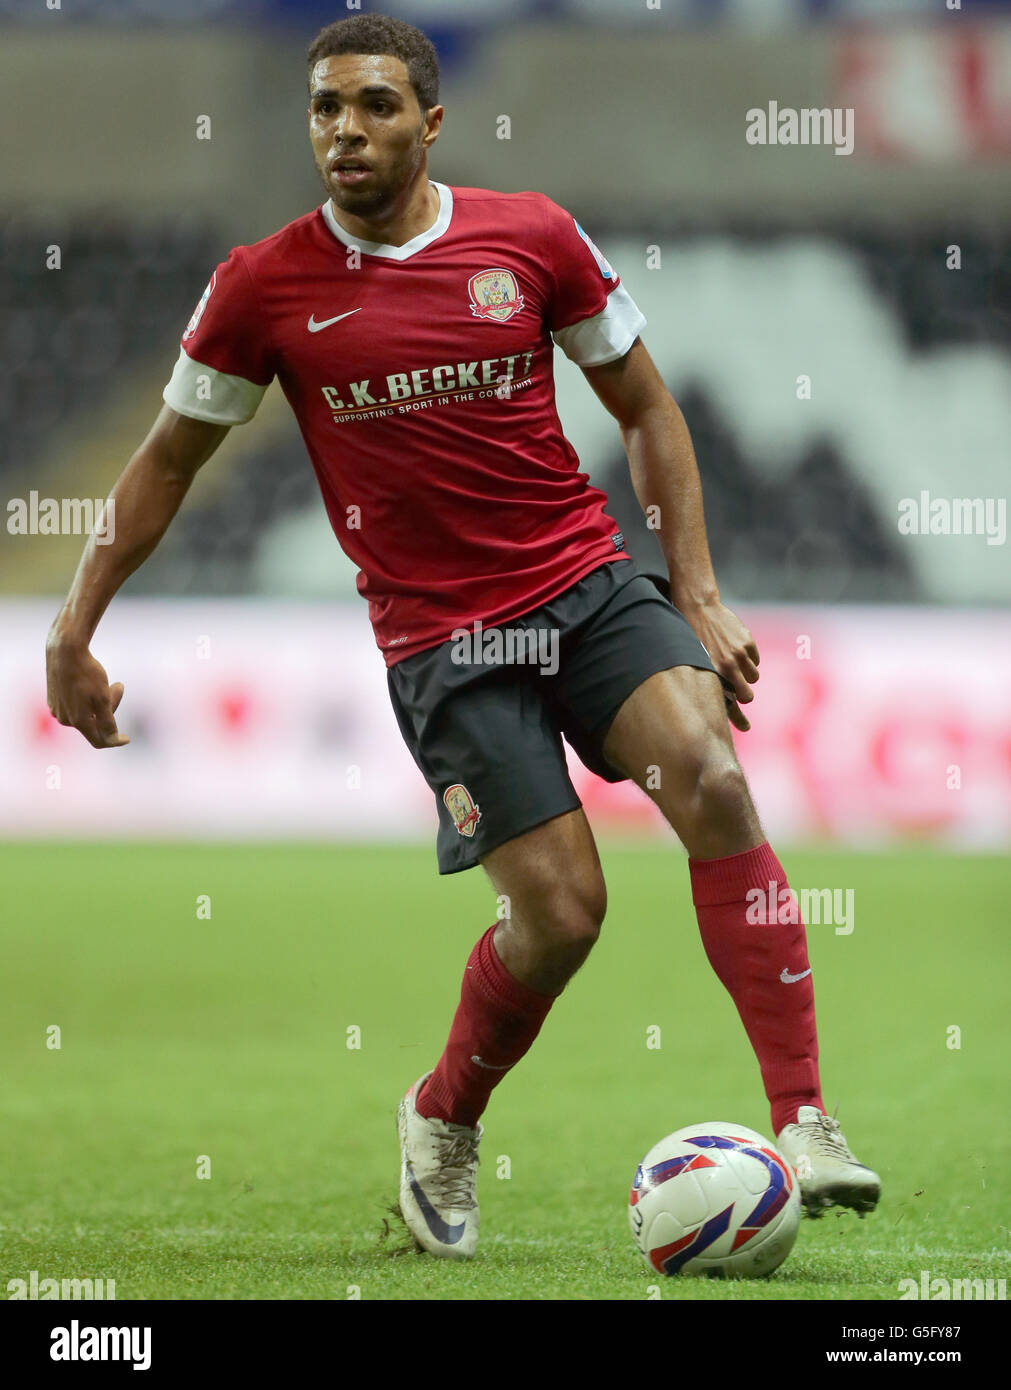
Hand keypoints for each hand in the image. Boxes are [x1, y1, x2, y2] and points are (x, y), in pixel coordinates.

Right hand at [46, 632, 128, 748]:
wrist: (65, 651)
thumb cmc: (87, 674)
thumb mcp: (102, 698)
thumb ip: (108, 723)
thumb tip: (113, 740)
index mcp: (78, 721)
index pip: (99, 741)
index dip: (114, 741)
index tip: (127, 738)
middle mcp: (65, 719)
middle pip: (95, 723)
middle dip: (111, 707)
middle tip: (119, 686)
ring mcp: (57, 710)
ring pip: (86, 713)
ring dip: (100, 701)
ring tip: (109, 682)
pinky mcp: (54, 699)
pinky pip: (76, 705)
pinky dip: (87, 697)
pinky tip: (89, 681)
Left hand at [680, 598, 758, 732]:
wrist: (698, 609)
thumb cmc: (694, 640)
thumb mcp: (697, 664)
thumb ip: (710, 682)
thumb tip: (722, 704)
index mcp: (712, 675)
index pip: (728, 705)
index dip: (738, 720)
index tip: (746, 728)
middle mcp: (727, 667)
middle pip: (747, 695)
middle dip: (745, 695)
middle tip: (741, 691)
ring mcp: (739, 655)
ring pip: (754, 677)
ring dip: (747, 673)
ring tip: (734, 662)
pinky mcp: (748, 642)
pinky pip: (756, 659)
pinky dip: (749, 657)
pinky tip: (735, 647)